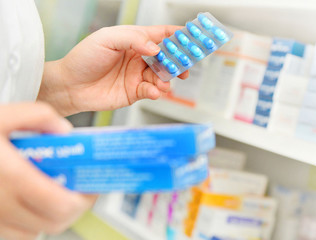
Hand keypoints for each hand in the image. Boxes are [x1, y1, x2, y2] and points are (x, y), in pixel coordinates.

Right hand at [0, 103, 97, 238]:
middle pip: (55, 222)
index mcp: (9, 176)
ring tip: (56, 192)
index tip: (91, 184)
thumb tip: (64, 132)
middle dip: (74, 206)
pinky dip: (29, 221)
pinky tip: (31, 200)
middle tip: (79, 189)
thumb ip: (38, 115)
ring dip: (51, 215)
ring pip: (35, 231)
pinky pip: (15, 232)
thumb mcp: (1, 115)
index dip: (84, 198)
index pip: (61, 205)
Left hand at [38, 25, 189, 115]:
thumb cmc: (83, 58)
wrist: (69, 86)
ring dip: (167, 78)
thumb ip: (133, 39)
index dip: (179, 35)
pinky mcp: (135, 92)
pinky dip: (157, 91)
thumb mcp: (107, 38)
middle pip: (168, 57)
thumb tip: (155, 47)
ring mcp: (138, 75)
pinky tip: (154, 91)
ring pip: (163, 75)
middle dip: (180, 60)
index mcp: (135, 40)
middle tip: (186, 64)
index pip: (162, 34)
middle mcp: (140, 57)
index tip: (193, 37)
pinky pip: (153, 91)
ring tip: (164, 82)